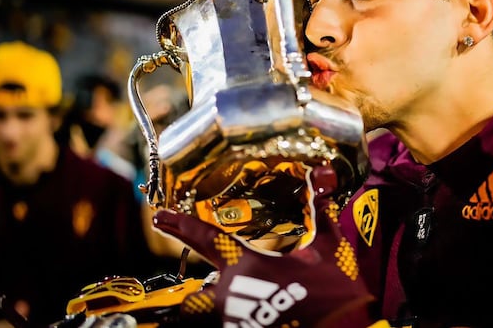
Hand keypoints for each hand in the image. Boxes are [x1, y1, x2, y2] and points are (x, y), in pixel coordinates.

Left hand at [152, 170, 374, 327]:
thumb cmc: (334, 294)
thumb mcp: (331, 249)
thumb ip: (321, 214)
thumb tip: (323, 179)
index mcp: (246, 265)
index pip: (205, 238)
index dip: (180, 225)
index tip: (158, 216)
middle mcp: (232, 294)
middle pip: (195, 296)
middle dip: (198, 290)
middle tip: (209, 283)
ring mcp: (236, 320)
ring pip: (215, 311)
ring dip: (226, 304)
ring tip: (250, 299)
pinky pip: (235, 322)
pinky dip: (245, 316)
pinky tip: (267, 313)